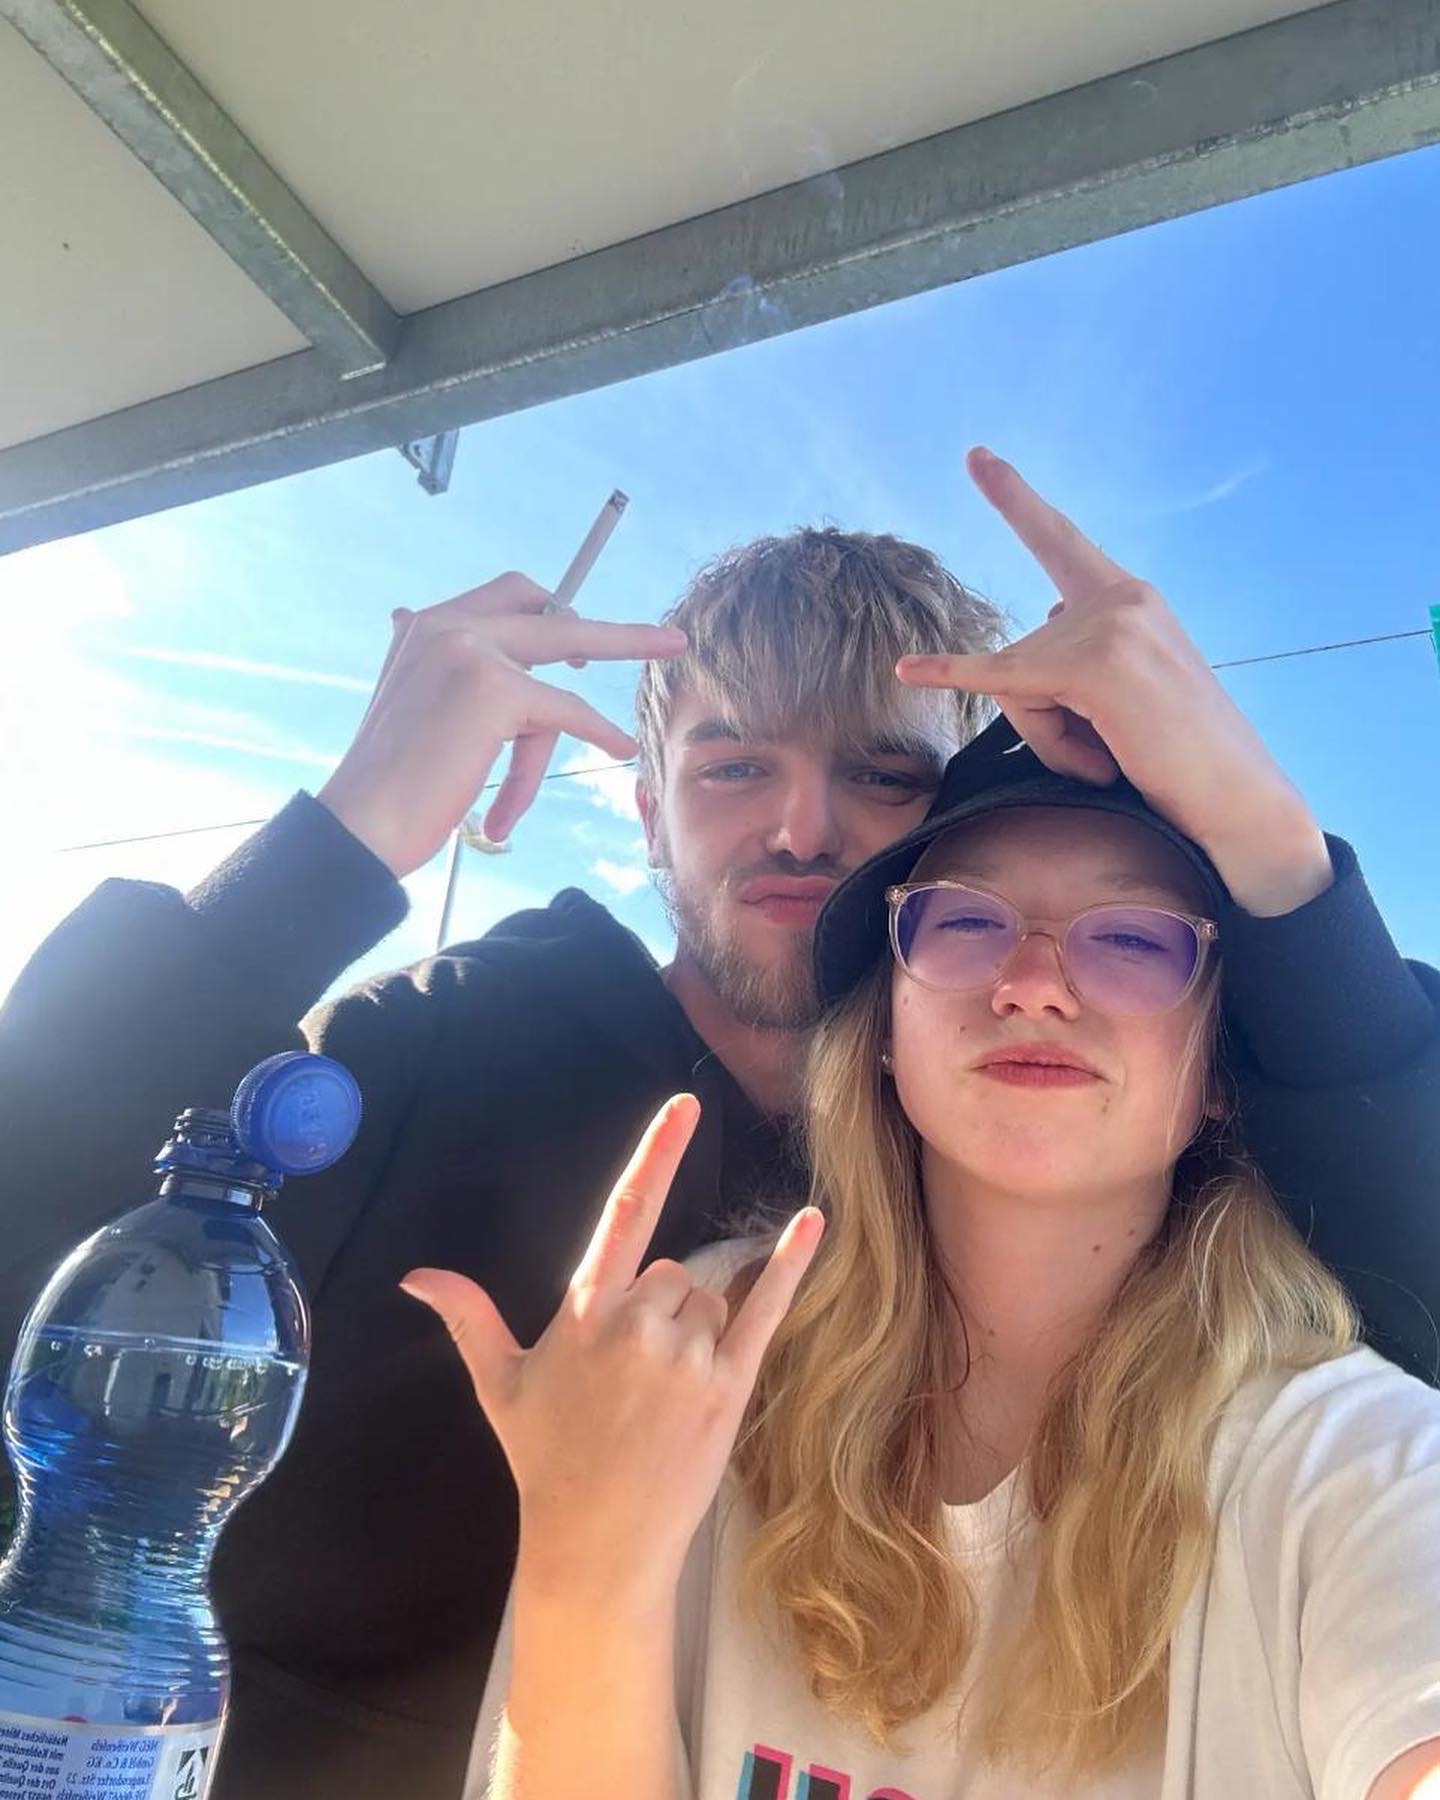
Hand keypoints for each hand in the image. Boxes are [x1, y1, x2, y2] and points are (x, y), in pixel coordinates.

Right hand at [316, 573, 686, 876]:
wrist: (361, 822)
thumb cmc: (393, 782)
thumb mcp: (413, 703)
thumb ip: (434, 665)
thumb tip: (403, 614)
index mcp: (425, 626)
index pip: (506, 596)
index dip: (552, 613)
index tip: (588, 641)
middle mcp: (444, 625)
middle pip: (547, 611)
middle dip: (613, 632)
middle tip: (668, 639)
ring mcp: (470, 651)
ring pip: (559, 674)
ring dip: (577, 723)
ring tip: (617, 742)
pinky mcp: (494, 690)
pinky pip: (565, 712)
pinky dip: (595, 731)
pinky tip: (618, 746)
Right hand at [399, 1096, 823, 1606]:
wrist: (596, 1542)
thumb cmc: (545, 1460)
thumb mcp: (501, 1384)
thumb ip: (469, 1317)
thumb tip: (416, 1275)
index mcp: (586, 1309)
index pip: (627, 1211)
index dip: (657, 1152)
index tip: (685, 1104)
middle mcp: (640, 1322)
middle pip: (676, 1272)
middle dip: (663, 1309)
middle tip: (636, 1378)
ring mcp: (688, 1354)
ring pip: (713, 1299)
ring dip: (699, 1330)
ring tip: (664, 1397)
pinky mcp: (730, 1386)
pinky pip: (766, 1310)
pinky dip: (790, 1265)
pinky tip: (813, 1221)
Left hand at [897, 449, 1331, 913]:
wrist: (1236, 801)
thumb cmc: (1177, 760)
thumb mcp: (1119, 698)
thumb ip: (1069, 665)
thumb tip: (1017, 664)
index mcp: (1130, 598)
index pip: (1059, 540)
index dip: (1013, 498)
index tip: (977, 457)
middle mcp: (1123, 596)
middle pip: (1022, 654)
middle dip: (1045, 720)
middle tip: (1113, 753)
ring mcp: (1111, 625)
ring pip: (1020, 686)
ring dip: (1056, 742)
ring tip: (1117, 760)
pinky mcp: (1095, 666)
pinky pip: (1005, 681)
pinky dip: (952, 677)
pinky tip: (909, 670)